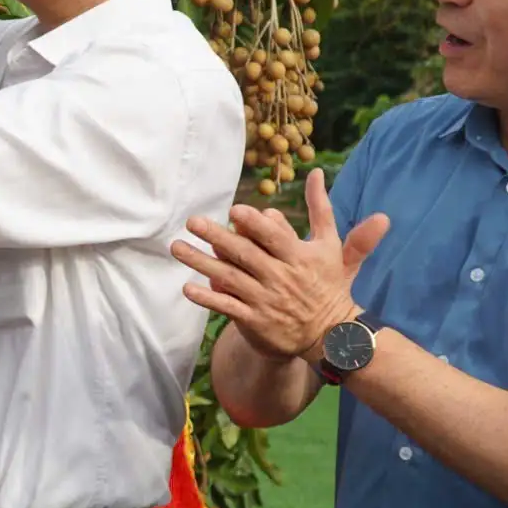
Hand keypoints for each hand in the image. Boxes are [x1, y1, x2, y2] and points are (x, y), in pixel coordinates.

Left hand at [170, 167, 390, 361]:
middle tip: (192, 222)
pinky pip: (227, 307)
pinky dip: (208, 298)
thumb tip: (317, 172)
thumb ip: (321, 208)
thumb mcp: (330, 244)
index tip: (234, 211)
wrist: (330, 334)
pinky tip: (187, 287)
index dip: (255, 225)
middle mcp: (281, 278)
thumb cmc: (327, 281)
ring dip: (201, 263)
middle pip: (245, 254)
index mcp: (299, 257)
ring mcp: (266, 300)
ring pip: (230, 278)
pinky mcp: (255, 320)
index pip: (274, 238)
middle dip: (218, 237)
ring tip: (177, 248)